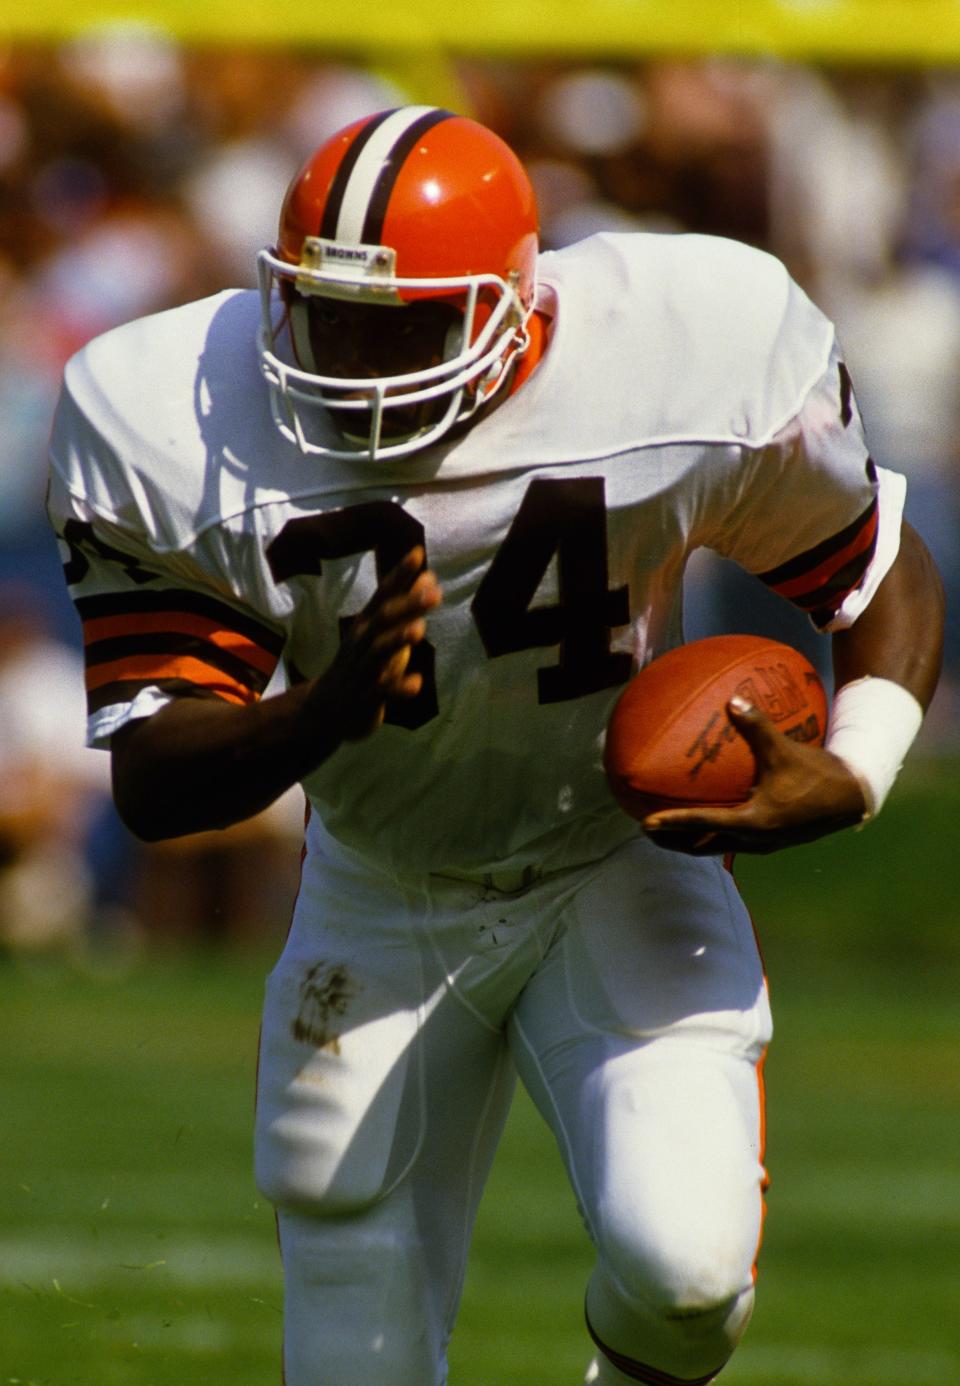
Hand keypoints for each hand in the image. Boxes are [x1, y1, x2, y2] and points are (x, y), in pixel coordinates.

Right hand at [309, 546, 441, 740]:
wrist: (327, 708)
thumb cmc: (364, 663)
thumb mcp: (384, 632)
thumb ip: (407, 605)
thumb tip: (430, 575)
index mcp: (368, 624)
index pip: (384, 593)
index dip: (400, 573)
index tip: (418, 552)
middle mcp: (362, 642)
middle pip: (383, 619)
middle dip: (408, 604)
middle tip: (435, 592)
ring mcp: (362, 669)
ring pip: (378, 652)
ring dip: (398, 639)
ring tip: (419, 629)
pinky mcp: (365, 697)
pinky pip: (381, 691)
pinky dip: (399, 687)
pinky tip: (417, 684)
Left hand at [642, 696, 867, 855]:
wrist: (851, 798)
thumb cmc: (818, 773)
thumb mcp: (785, 749)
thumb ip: (757, 726)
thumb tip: (732, 700)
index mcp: (754, 822)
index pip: (704, 823)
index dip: (673, 823)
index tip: (646, 823)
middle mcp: (754, 840)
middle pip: (701, 845)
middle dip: (672, 841)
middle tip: (644, 830)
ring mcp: (761, 844)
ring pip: (715, 847)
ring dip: (688, 841)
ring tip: (664, 832)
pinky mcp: (768, 840)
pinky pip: (730, 840)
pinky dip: (709, 833)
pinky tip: (703, 818)